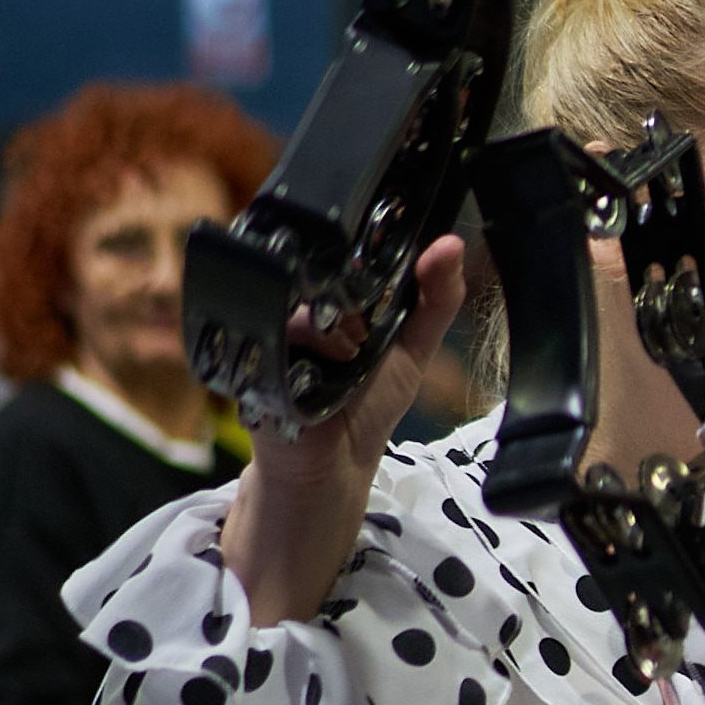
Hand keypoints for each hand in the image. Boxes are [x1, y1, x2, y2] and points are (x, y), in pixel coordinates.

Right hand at [223, 233, 471, 623]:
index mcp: (333, 296)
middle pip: (319, 270)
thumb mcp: (413, 346)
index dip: (368, 260)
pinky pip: (276, 333)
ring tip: (348, 357)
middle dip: (351, 299)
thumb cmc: (369, 402)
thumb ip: (438, 298)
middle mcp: (296, 304)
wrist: (333, 461)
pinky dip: (310, 350)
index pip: (346, 253)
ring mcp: (269, 327)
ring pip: (299, 299)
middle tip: (364, 334)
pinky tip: (324, 372)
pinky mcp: (252, 355)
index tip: (385, 284)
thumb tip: (452, 243)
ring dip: (333, 328)